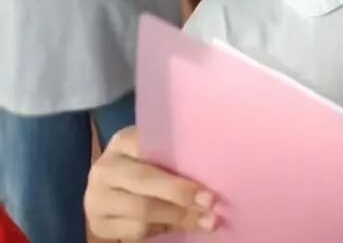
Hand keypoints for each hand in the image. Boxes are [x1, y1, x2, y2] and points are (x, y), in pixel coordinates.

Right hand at [85, 127, 216, 239]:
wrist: (108, 187)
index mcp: (122, 142)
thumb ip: (175, 156)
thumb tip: (216, 175)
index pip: (150, 148)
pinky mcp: (98, 224)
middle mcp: (105, 168)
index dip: (178, 164)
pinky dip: (163, 229)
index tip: (208, 179)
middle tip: (210, 203)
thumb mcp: (155, 151)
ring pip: (141, 211)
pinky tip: (184, 226)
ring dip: (178, 218)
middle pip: (145, 182)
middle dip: (180, 194)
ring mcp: (96, 198)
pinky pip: (134, 231)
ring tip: (207, 221)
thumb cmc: (145, 162)